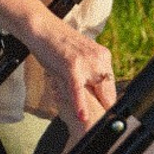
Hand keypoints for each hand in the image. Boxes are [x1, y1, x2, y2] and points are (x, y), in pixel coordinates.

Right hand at [28, 15, 116, 136]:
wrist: (43, 27)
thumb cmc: (57, 45)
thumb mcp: (79, 59)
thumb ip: (88, 75)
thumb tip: (92, 96)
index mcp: (103, 57)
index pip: (111, 88)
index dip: (107, 106)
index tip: (105, 120)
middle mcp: (99, 58)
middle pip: (106, 93)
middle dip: (102, 111)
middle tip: (99, 127)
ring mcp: (87, 61)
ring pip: (95, 93)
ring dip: (93, 111)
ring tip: (92, 126)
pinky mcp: (72, 65)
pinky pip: (78, 89)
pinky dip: (80, 103)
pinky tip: (82, 116)